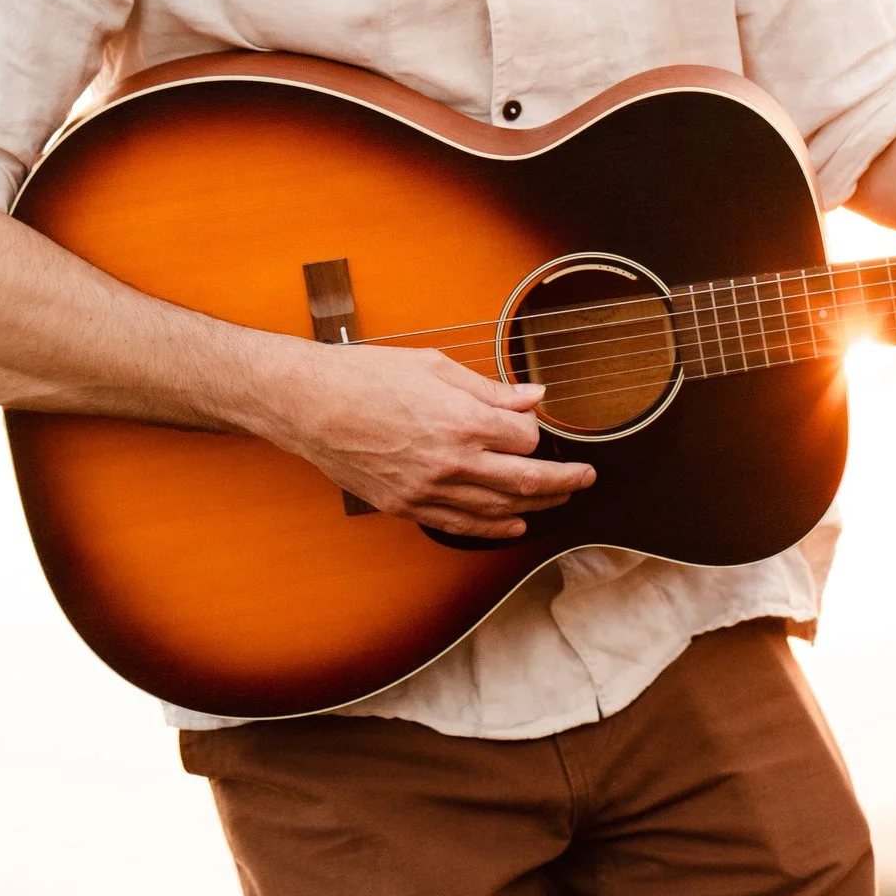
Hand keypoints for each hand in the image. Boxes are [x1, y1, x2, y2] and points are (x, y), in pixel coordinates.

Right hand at [258, 340, 595, 537]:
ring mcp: (428, 490)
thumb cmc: (367, 377)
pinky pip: (461, 526)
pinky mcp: (406, 506)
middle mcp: (451, 462)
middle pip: (527, 480)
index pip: (526, 437)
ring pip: (499, 508)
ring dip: (537, 506)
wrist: (309, 405)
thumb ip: (491, 389)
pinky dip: (493, 528)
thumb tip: (534, 397)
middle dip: (565, 481)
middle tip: (586, 478)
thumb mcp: (436, 367)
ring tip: (560, 499)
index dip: (538, 431)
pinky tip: (514, 526)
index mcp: (462, 421)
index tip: (537, 426)